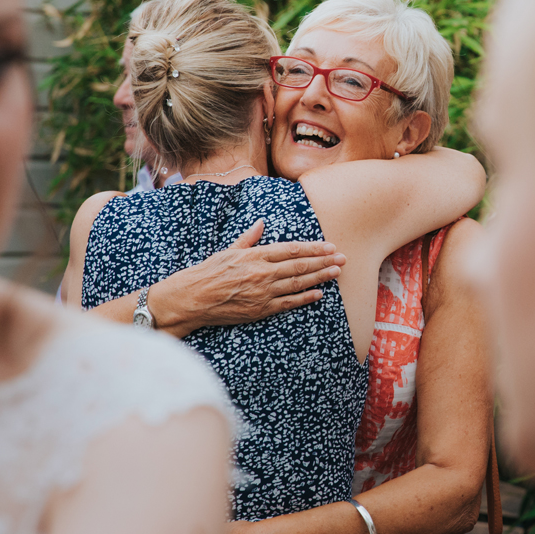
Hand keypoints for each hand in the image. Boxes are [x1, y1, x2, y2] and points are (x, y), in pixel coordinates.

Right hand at [158, 219, 342, 335]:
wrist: (192, 298)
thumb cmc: (207, 272)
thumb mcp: (228, 250)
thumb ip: (249, 238)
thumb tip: (261, 223)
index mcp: (255, 255)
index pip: (291, 249)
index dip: (313, 248)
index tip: (329, 246)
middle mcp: (262, 272)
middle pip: (300, 265)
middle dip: (323, 261)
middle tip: (342, 258)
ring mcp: (262, 292)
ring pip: (298, 283)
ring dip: (320, 277)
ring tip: (336, 272)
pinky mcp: (260, 309)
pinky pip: (288, 303)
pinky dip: (305, 298)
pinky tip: (319, 293)